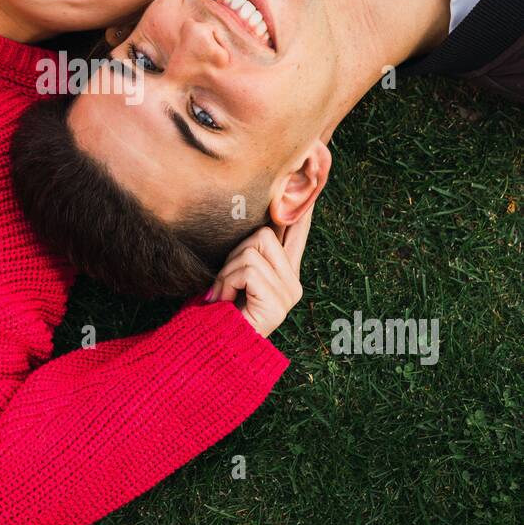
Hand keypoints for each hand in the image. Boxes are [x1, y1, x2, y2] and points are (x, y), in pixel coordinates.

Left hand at [205, 204, 313, 337]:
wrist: (215, 347)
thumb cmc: (219, 311)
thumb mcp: (232, 273)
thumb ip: (246, 250)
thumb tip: (257, 216)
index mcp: (285, 272)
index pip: (297, 231)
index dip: (301, 207)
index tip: (310, 176)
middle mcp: (293, 282)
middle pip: (263, 234)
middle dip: (233, 255)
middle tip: (225, 284)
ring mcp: (289, 294)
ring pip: (252, 250)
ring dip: (227, 272)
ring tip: (225, 296)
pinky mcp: (279, 304)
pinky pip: (248, 270)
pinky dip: (227, 283)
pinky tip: (227, 303)